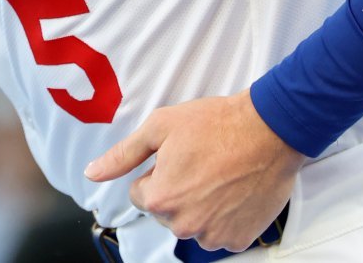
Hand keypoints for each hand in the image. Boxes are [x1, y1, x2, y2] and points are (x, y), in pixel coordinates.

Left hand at [84, 90, 303, 250]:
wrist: (269, 130)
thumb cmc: (217, 124)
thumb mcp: (161, 127)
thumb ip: (123, 154)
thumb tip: (93, 173)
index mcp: (160, 198)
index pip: (141, 194)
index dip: (158, 171)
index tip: (178, 156)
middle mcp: (184, 224)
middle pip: (166, 211)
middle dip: (177, 190)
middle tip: (200, 162)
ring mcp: (213, 235)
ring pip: (193, 224)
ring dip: (201, 205)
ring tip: (219, 174)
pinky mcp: (238, 239)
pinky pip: (220, 232)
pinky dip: (225, 216)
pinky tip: (234, 190)